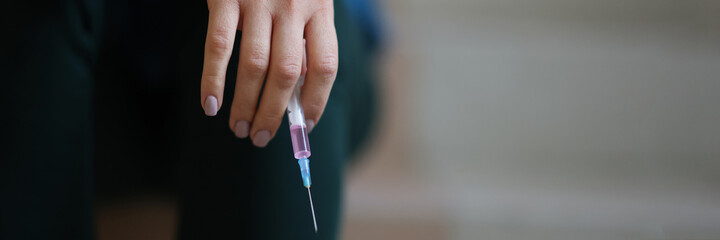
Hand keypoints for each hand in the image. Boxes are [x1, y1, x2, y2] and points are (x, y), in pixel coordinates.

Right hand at [201, 0, 337, 146]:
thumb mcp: (308, 0)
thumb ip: (306, 38)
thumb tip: (298, 93)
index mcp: (320, 8)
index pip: (326, 66)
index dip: (317, 101)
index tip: (305, 126)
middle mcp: (293, 5)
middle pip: (289, 73)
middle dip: (275, 113)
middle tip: (262, 137)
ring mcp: (259, 1)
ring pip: (255, 66)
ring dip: (245, 104)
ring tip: (239, 128)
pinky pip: (218, 46)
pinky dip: (213, 79)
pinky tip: (210, 104)